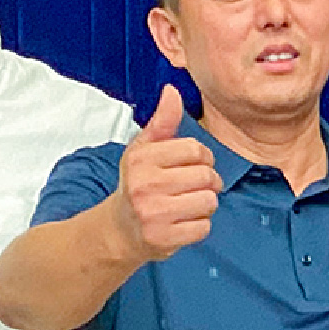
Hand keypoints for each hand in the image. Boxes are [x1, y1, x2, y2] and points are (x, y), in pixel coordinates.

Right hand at [117, 88, 220, 255]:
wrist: (120, 230)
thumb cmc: (137, 184)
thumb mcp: (143, 149)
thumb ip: (162, 121)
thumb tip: (172, 90)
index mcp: (141, 158)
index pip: (195, 150)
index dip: (202, 157)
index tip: (193, 165)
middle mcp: (144, 185)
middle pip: (206, 176)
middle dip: (208, 182)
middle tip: (194, 187)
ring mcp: (153, 214)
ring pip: (209, 202)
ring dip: (205, 204)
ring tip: (188, 204)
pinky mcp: (162, 239)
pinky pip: (203, 228)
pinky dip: (199, 226)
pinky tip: (183, 223)